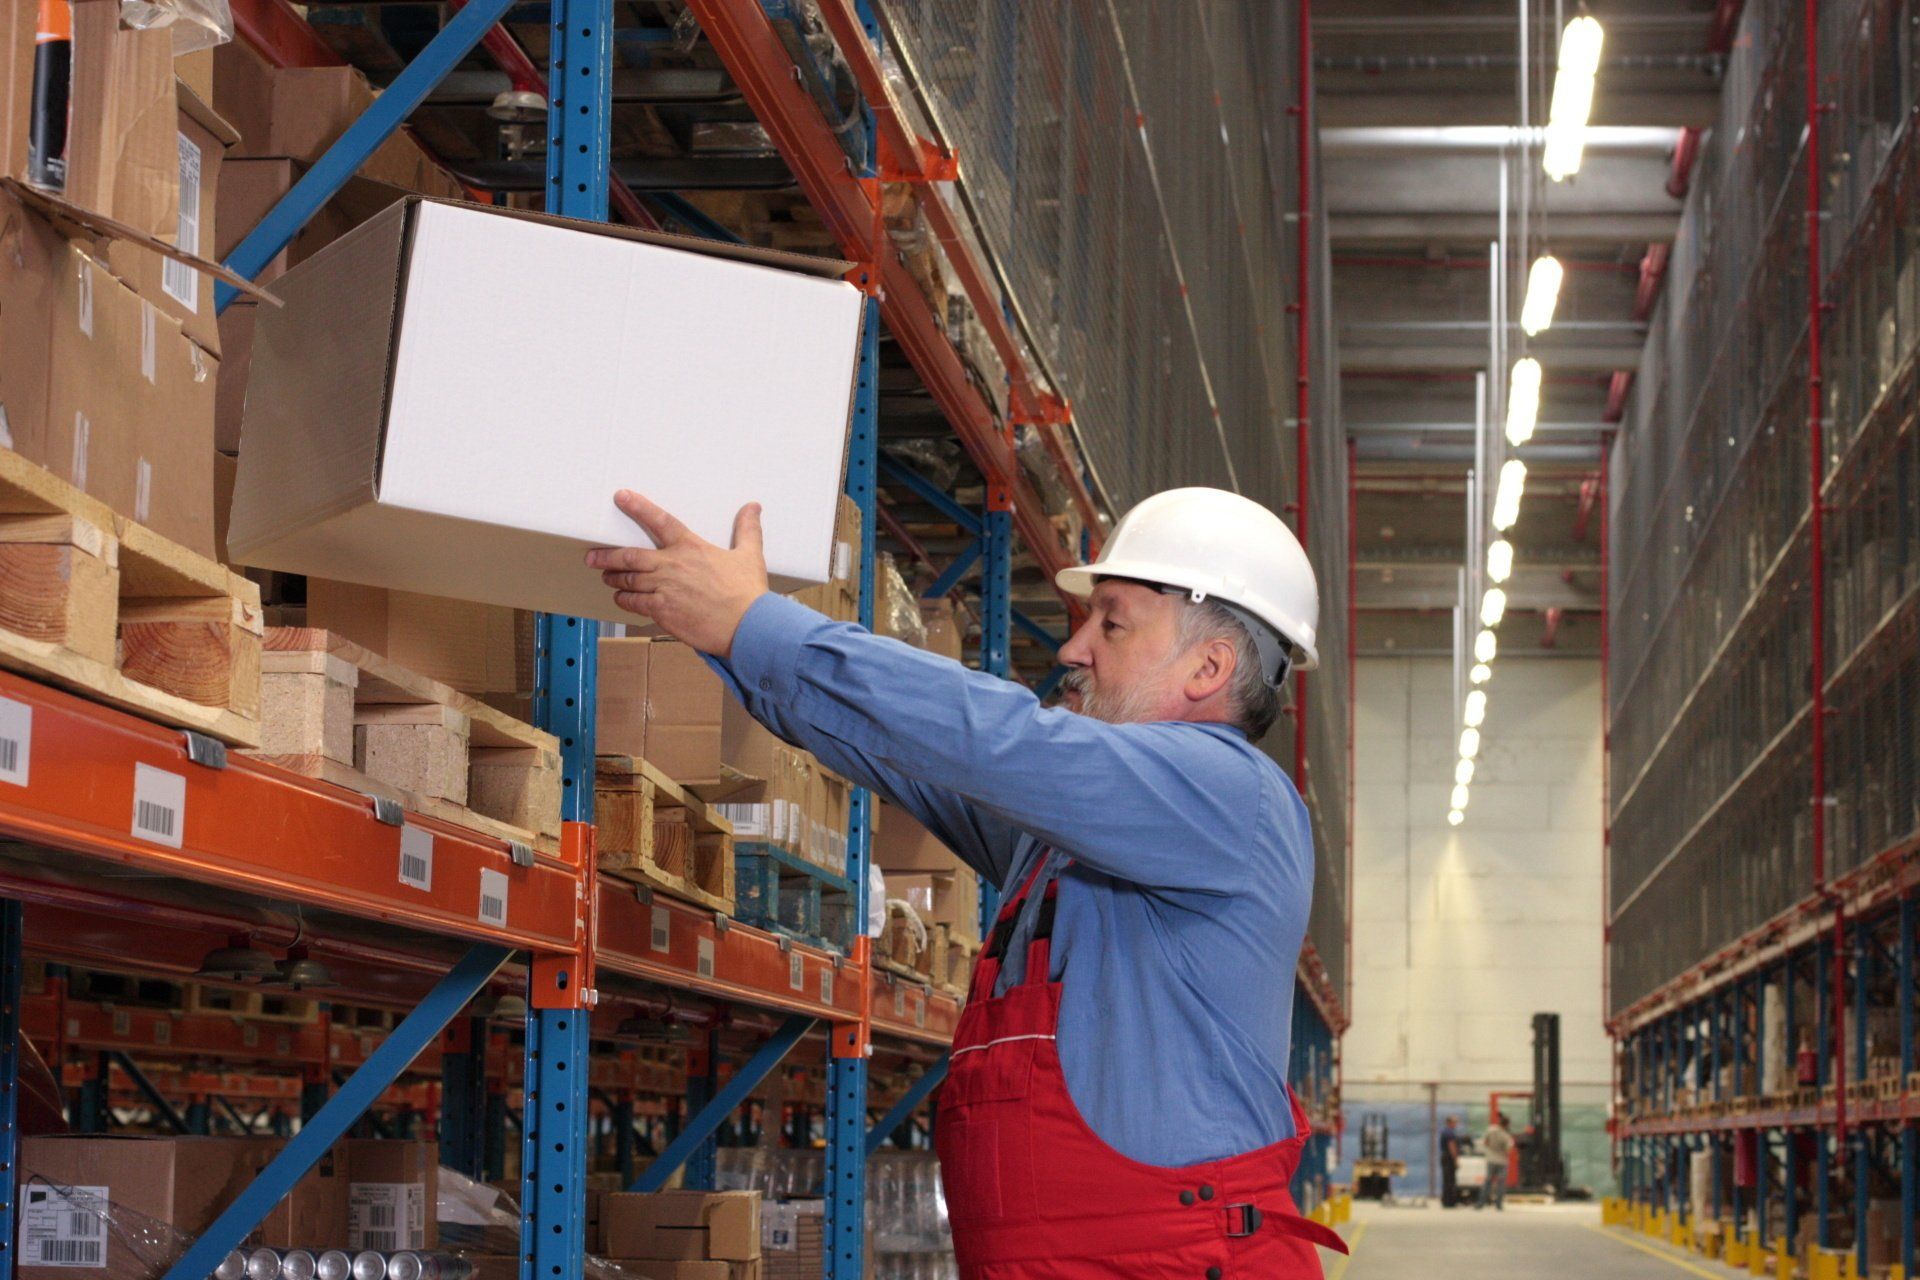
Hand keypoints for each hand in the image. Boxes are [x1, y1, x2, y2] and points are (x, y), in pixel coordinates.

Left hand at [587, 491, 768, 656]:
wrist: (746, 626)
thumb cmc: (748, 592)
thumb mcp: (750, 555)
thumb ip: (747, 529)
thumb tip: (753, 507)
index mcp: (690, 547)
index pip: (660, 520)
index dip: (639, 507)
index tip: (622, 497)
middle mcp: (672, 565)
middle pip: (630, 556)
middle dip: (607, 556)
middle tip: (592, 556)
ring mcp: (664, 589)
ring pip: (628, 580)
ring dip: (614, 579)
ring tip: (607, 578)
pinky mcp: (662, 611)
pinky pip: (634, 603)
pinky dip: (625, 601)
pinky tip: (621, 600)